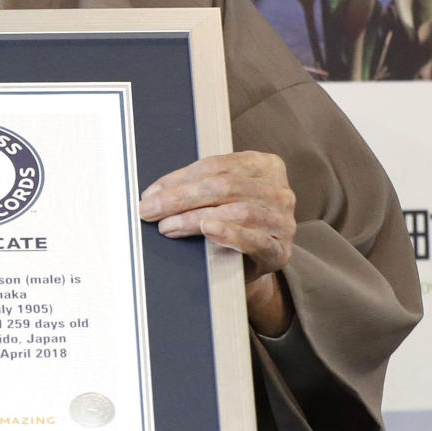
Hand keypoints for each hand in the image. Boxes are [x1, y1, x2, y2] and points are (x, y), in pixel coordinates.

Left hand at [138, 151, 296, 335]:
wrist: (248, 265)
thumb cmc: (230, 222)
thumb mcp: (218, 196)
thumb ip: (197, 185)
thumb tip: (154, 193)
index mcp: (263, 165)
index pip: (215, 166)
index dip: (179, 178)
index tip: (151, 193)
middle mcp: (278, 190)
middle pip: (223, 187)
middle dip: (180, 198)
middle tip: (149, 210)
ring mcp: (282, 220)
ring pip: (235, 211)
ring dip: (193, 218)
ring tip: (167, 226)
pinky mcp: (280, 250)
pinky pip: (255, 240)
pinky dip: (230, 233)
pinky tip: (208, 230)